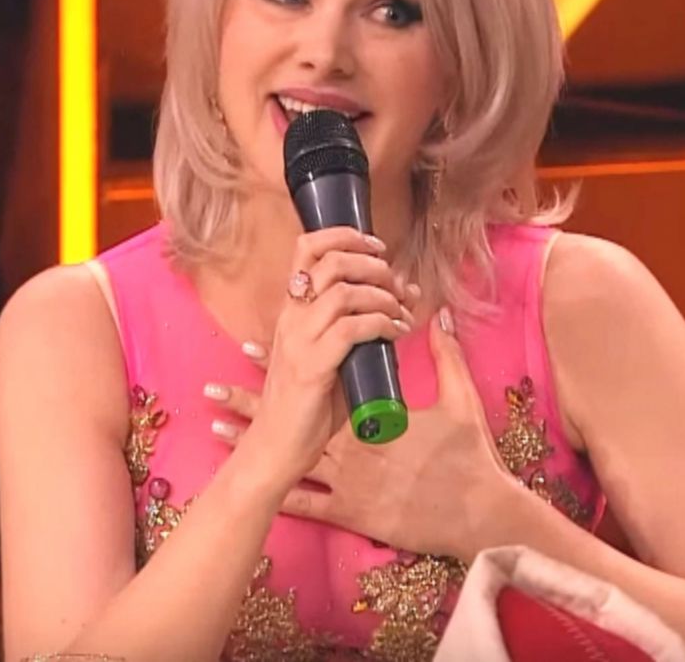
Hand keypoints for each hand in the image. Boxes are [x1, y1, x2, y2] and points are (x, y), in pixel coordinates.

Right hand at [209, 227, 416, 494]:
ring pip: (344, 292)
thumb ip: (367, 326)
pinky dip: (382, 324)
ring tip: (400, 311)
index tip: (377, 247)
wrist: (277, 448)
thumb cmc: (310, 405)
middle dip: (373, 264)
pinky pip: (352, 329)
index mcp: (293, 309)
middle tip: (396, 283)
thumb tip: (407, 297)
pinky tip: (396, 333)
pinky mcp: (312, 366)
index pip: (306, 248)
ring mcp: (299, 341)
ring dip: (382, 295)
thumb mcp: (338, 356)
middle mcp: (292, 317)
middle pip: (331, 262)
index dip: (344, 236)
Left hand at [209, 307, 513, 560]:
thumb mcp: (460, 402)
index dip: (283, 364)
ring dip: (255, 446)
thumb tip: (441, 318)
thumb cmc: (467, 459)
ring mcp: (346, 482)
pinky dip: (276, 490)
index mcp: (370, 416)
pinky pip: (306, 503)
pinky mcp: (349, 512)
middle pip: (292, 420)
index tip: (248, 348)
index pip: (319, 382)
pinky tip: (251, 484)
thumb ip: (447, 356)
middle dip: (251, 405)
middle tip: (214, 391)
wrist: (474, 516)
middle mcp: (349, 448)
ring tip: (217, 430)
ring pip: (287, 459)